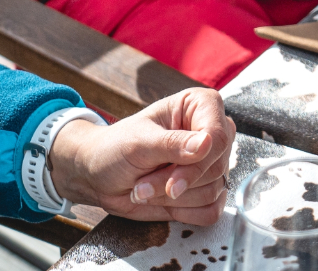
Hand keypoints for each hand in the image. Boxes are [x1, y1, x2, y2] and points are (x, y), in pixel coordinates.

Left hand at [49, 88, 235, 224]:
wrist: (99, 175)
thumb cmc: (115, 148)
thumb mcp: (138, 143)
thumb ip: (172, 144)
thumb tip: (207, 143)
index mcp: (200, 106)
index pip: (218, 136)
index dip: (198, 163)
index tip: (171, 183)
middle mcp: (212, 132)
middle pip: (217, 166)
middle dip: (176, 182)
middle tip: (142, 185)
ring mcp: (211, 162)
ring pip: (213, 190)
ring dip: (174, 199)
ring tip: (144, 189)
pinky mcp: (207, 188)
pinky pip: (212, 209)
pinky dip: (185, 212)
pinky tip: (164, 201)